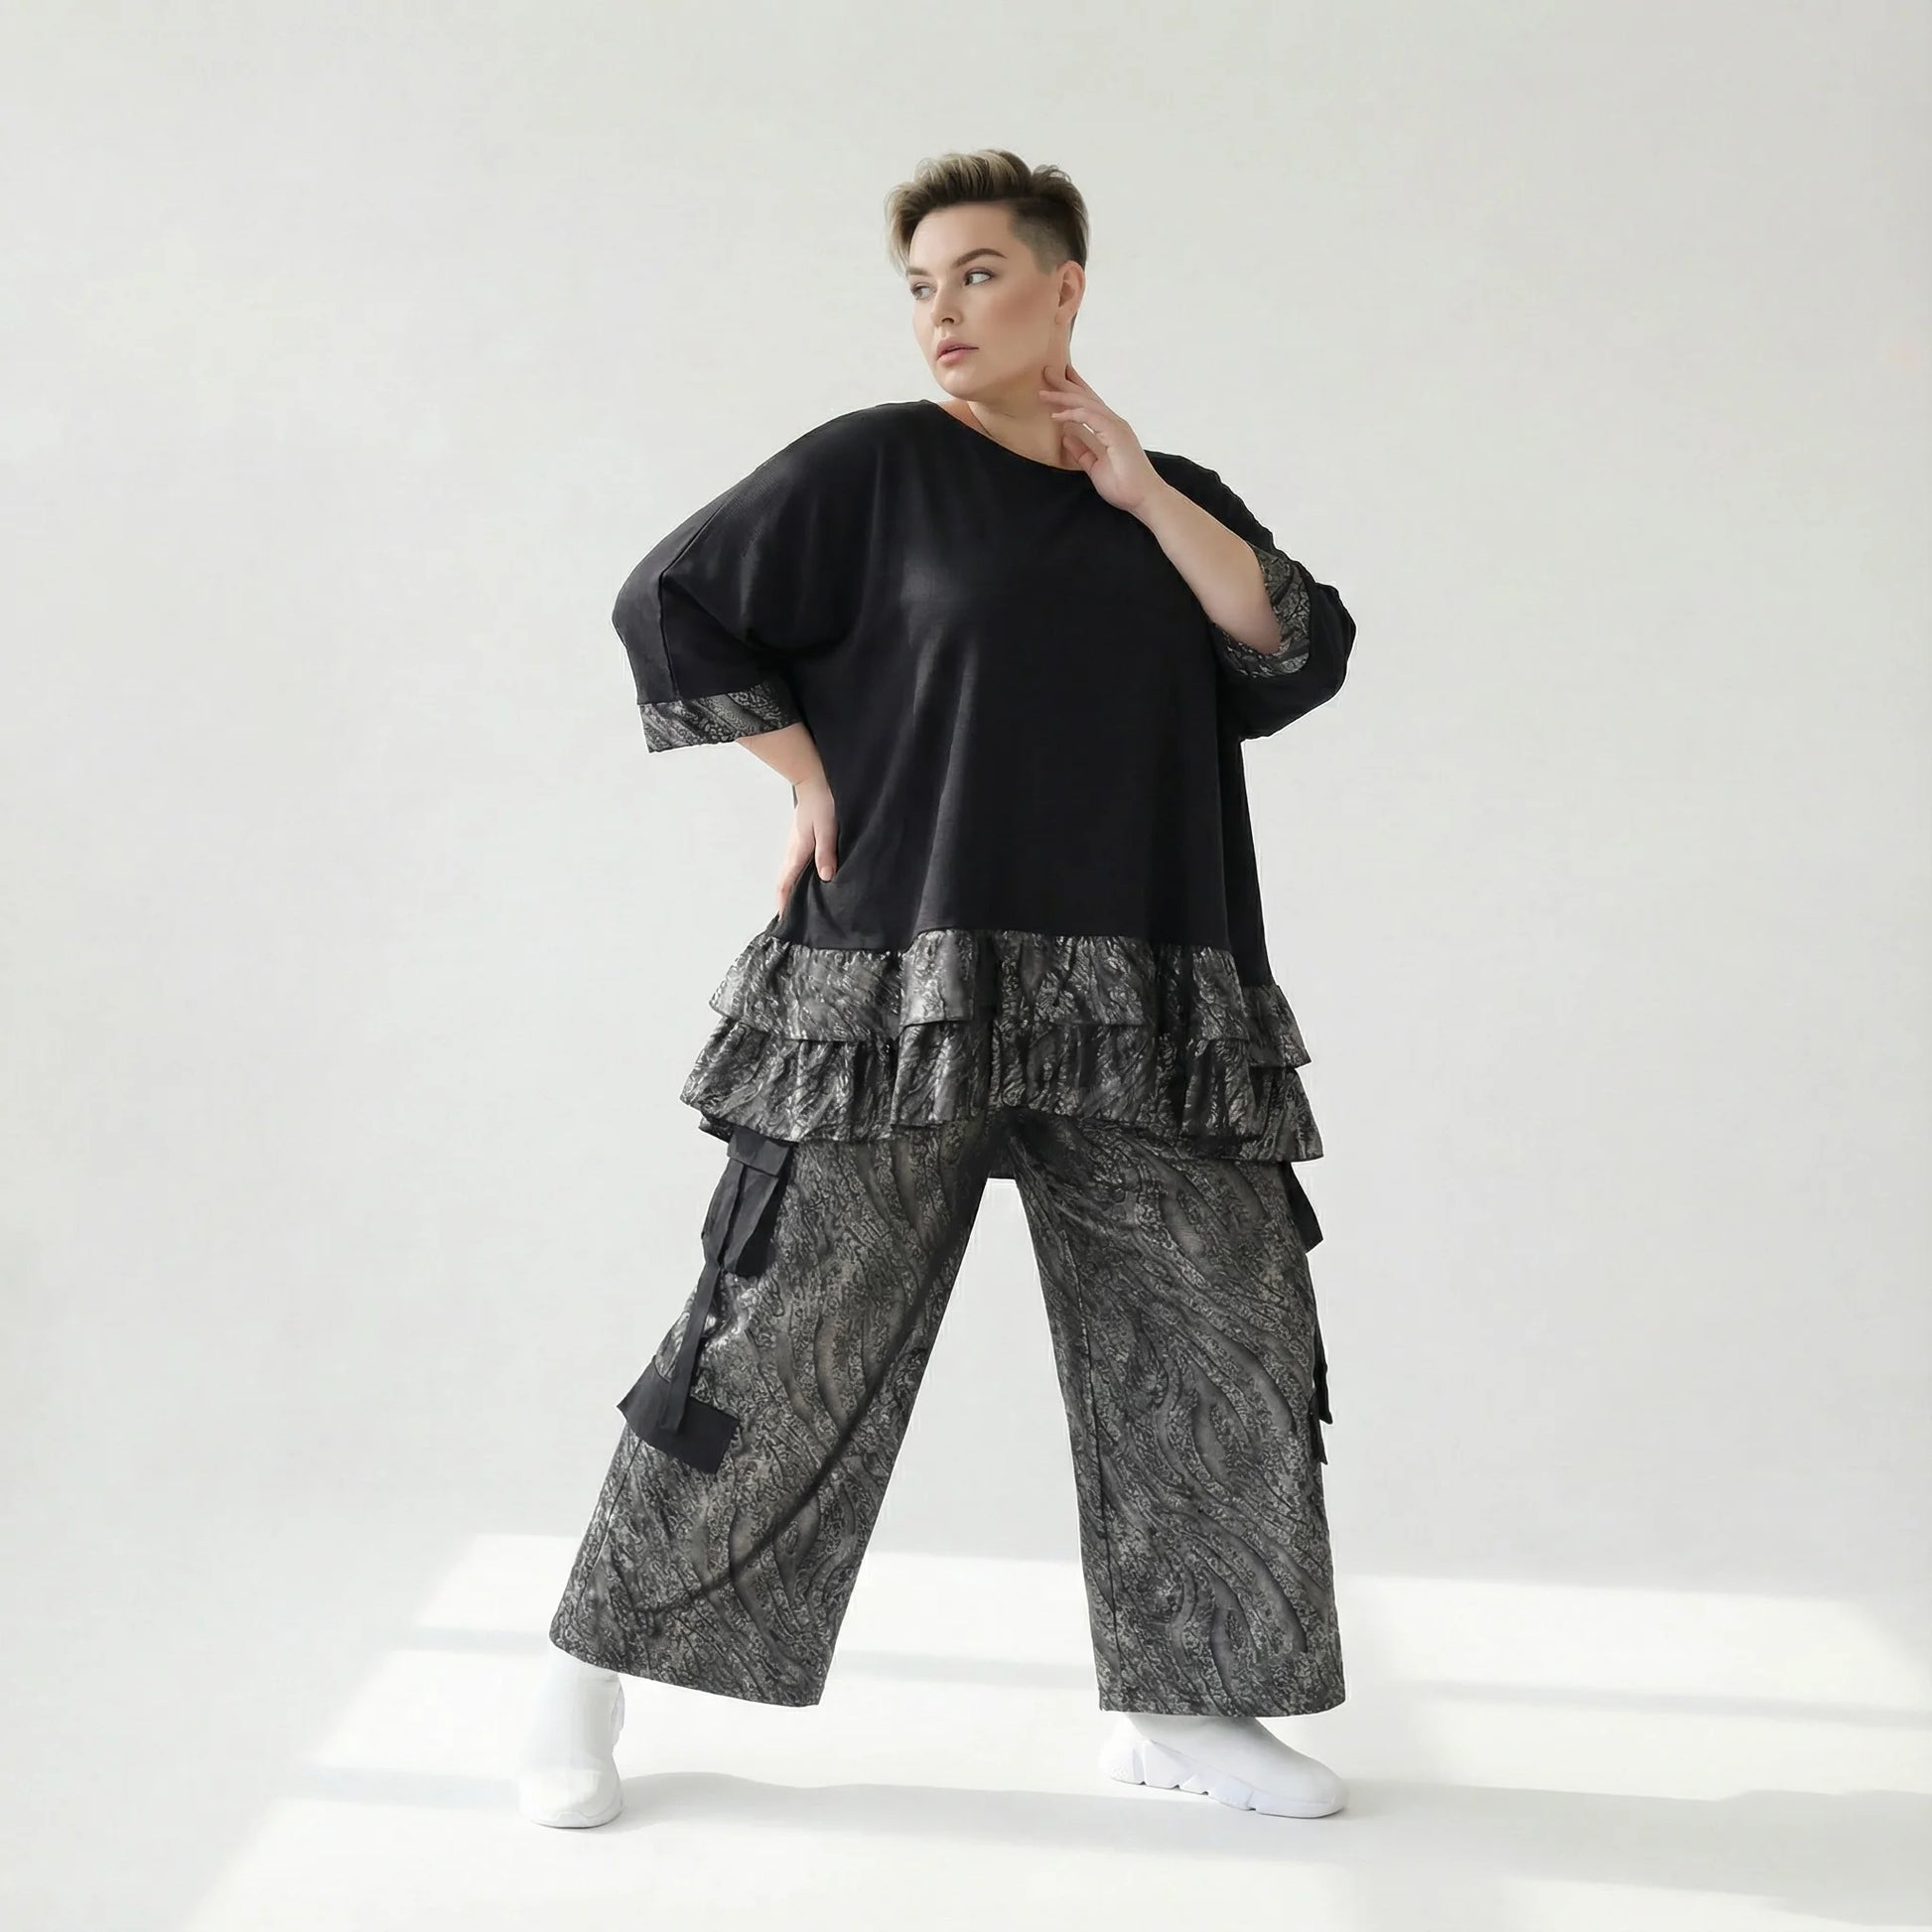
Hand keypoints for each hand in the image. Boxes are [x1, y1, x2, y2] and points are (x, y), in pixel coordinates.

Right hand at [775, 774, 836, 914]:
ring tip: (798, 905)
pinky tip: (807, 879)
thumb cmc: (822, 803)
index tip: (783, 921)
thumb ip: (826, 853)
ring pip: (790, 873)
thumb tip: (825, 877)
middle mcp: (792, 851)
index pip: (786, 883)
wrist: (814, 781)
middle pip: (785, 881)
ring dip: (791, 889)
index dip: (783, 903)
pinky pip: (795, 863)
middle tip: (791, 919)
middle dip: (786, 900)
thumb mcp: (827, 829)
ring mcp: (795, 845)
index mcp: (797, 852)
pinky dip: (796, 876)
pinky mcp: (800, 839)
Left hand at [1039, 361, 1159, 513]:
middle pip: (1087, 398)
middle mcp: (1114, 423)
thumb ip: (1081, 451)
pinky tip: (1057, 415)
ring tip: (1044, 392)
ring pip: (1086, 404)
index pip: (1090, 404)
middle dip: (1066, 384)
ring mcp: (1116, 427)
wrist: (1144, 498)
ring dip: (1064, 396)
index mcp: (1110, 430)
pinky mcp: (1116, 434)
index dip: (1075, 390)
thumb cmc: (1123, 485)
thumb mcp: (1094, 466)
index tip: (1061, 378)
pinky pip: (1090, 418)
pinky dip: (1073, 414)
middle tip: (1047, 371)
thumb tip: (1066, 436)